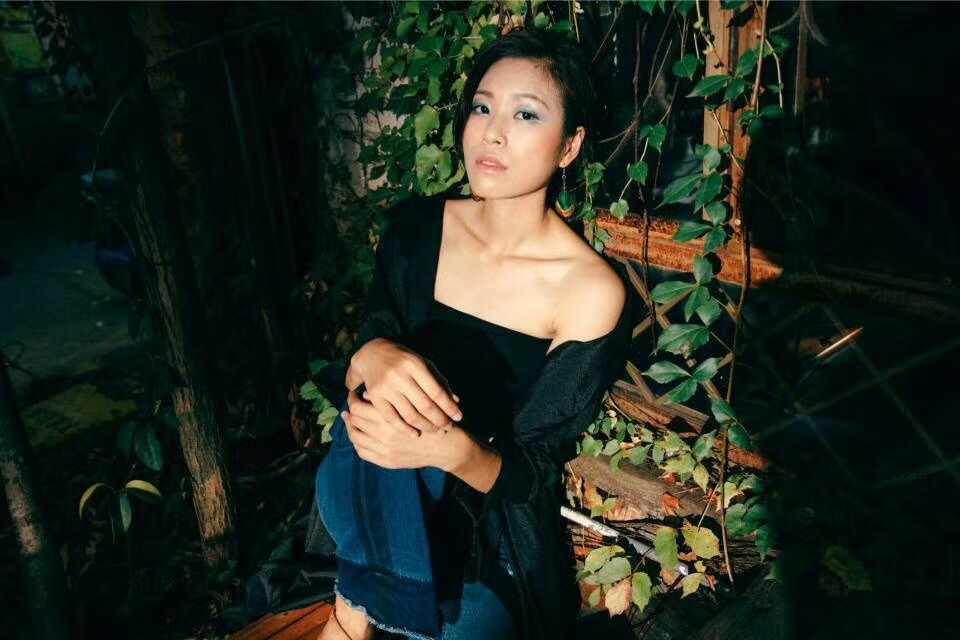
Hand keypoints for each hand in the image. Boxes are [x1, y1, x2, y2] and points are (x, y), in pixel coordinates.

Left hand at [342, 389, 461, 469]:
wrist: (445, 447)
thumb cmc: (432, 419)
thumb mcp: (416, 401)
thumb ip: (391, 396)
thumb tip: (365, 393)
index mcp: (390, 416)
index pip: (358, 406)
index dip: (353, 398)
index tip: (354, 394)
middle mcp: (384, 433)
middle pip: (355, 419)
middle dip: (351, 410)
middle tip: (352, 404)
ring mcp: (384, 449)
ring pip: (355, 436)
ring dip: (350, 425)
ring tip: (350, 418)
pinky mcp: (386, 461)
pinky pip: (362, 451)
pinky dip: (357, 442)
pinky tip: (358, 434)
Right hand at [346, 338, 461, 436]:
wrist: (372, 354)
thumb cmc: (405, 360)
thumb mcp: (423, 364)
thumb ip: (439, 381)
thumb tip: (456, 401)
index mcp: (415, 365)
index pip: (436, 391)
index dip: (449, 407)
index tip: (459, 417)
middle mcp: (399, 375)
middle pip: (424, 405)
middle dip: (439, 420)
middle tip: (448, 427)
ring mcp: (386, 387)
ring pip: (409, 415)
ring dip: (426, 426)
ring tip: (436, 432)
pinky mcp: (375, 396)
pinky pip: (392, 418)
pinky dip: (405, 429)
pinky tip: (416, 435)